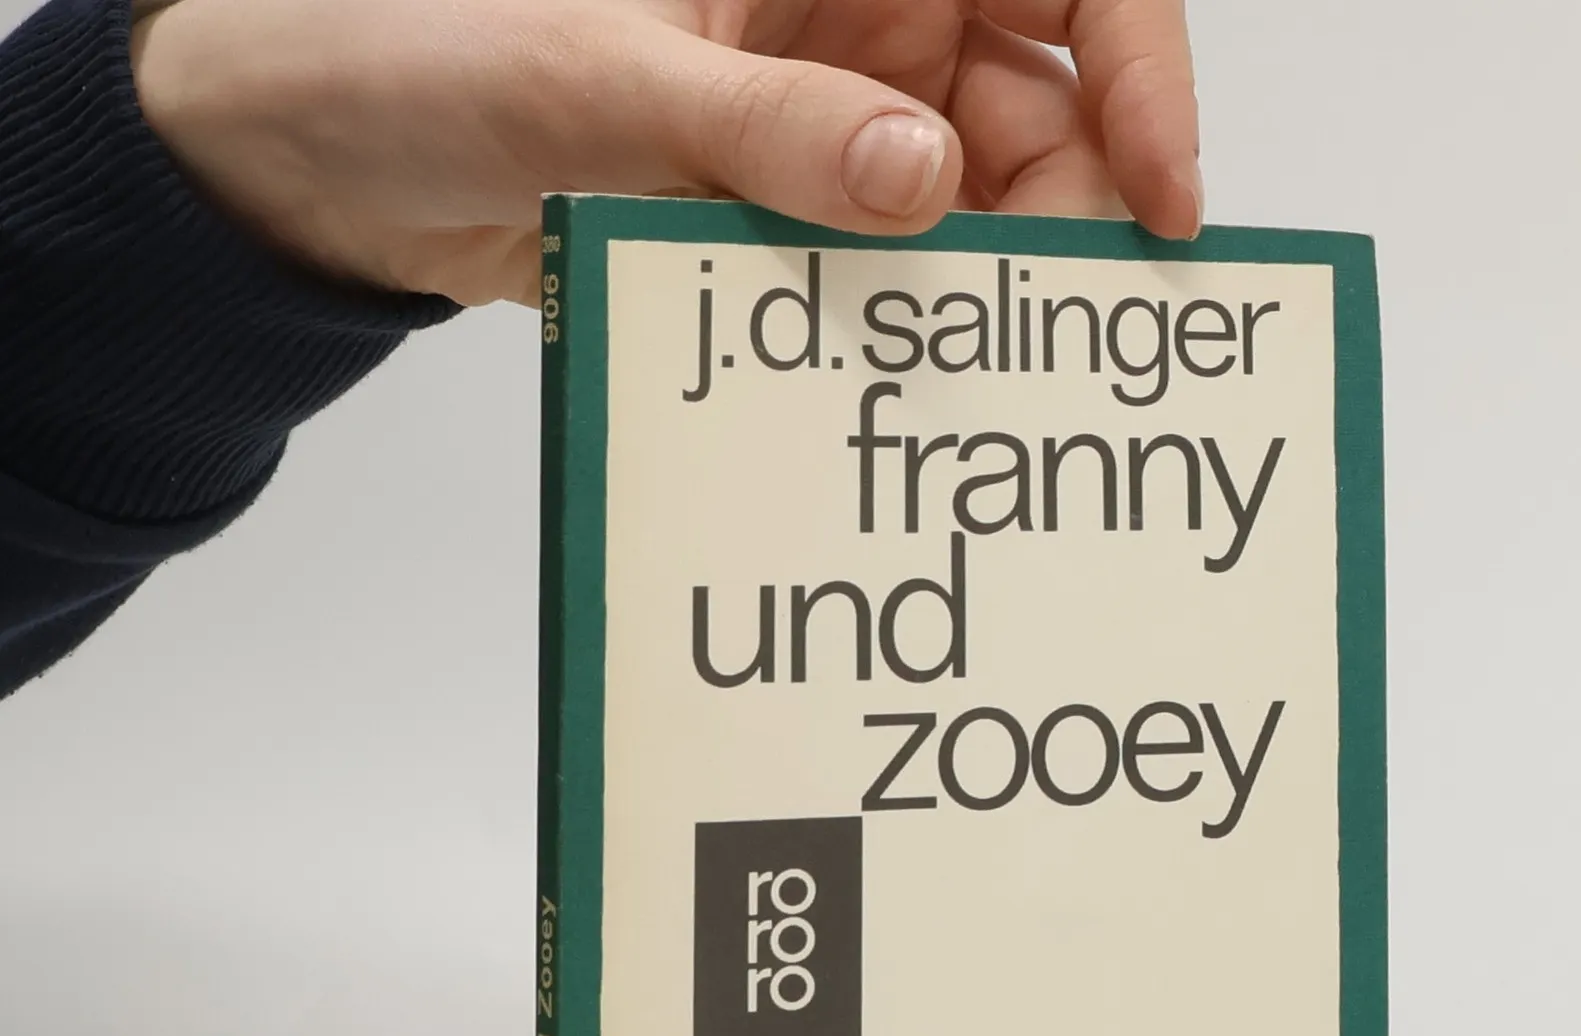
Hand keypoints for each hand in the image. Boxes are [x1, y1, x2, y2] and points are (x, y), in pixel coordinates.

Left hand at [130, 0, 1199, 309]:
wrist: (332, 164)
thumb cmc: (426, 55)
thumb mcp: (597, 76)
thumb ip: (761, 131)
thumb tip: (918, 181)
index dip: (1137, 62)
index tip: (1161, 192)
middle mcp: (851, 12)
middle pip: (1039, 98)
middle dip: (1063, 206)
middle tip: (1048, 321)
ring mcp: (822, 114)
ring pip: (974, 197)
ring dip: (984, 281)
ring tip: (969, 363)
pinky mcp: (787, 209)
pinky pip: (889, 265)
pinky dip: (906, 318)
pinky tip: (896, 368)